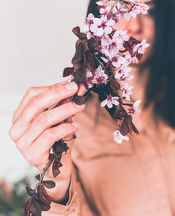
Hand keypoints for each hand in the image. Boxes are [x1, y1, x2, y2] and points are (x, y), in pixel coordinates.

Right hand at [9, 81, 85, 201]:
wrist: (56, 168)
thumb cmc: (56, 141)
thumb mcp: (59, 118)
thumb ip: (64, 103)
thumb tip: (77, 88)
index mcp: (20, 116)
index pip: (32, 95)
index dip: (52, 88)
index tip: (70, 85)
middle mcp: (17, 128)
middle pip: (36, 104)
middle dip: (58, 94)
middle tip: (75, 89)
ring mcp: (22, 142)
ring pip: (43, 119)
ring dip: (65, 110)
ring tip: (79, 106)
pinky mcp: (32, 154)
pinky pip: (50, 136)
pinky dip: (65, 128)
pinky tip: (75, 126)